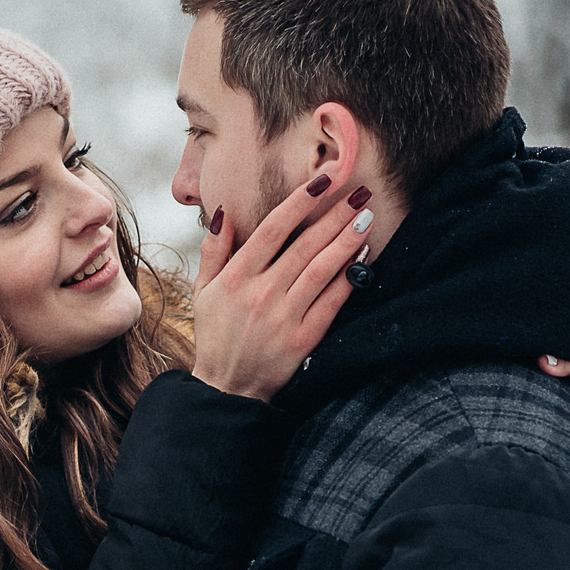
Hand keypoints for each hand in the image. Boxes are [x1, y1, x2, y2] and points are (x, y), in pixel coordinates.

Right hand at [189, 174, 371, 401]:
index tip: (322, 180)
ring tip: (366, 216)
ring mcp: (284, 317)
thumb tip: (224, 212)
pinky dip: (349, 278)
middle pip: (304, 246)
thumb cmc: (216, 335)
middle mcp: (261, 294)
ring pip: (321, 270)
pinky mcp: (303, 339)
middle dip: (334, 215)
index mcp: (236, 278)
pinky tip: (363, 257)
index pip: (272, 230)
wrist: (227, 388)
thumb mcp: (203, 291)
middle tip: (359, 190)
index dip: (299, 202)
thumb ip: (213, 251)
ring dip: (346, 241)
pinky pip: (332, 302)